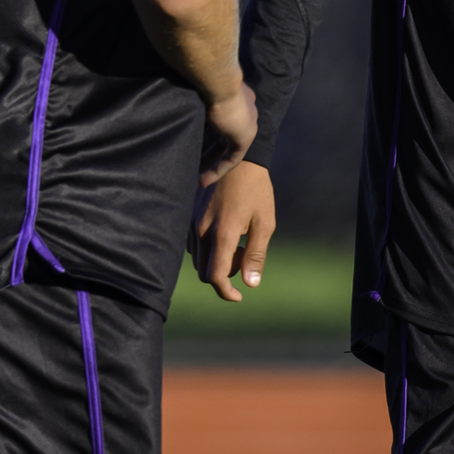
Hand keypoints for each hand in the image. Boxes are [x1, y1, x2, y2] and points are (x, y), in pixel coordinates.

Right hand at [190, 160, 275, 301]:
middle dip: (224, 274)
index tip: (239, 295)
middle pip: (204, 272)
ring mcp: (192, 222)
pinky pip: (193, 245)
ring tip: (237, 241)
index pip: (215, 276)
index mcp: (222, 234)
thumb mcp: (265, 222)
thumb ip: (256, 255)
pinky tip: (224, 233)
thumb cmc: (256, 190)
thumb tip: (251, 283)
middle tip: (244, 255)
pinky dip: (207, 249)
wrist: (238, 158)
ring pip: (197, 259)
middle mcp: (202, 230)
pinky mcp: (188, 215)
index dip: (226, 292)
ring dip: (216, 261)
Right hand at [200, 81, 256, 187]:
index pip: (222, 119)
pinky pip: (233, 159)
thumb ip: (194, 100)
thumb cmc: (202, 80)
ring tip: (194, 175)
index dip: (207, 133)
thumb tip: (177, 102)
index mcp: (235, 96)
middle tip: (191, 163)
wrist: (216, 80)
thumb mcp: (197, 91)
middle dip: (206, 151)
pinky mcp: (245, 137)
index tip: (193, 141)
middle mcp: (244, 109)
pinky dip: (218, 170)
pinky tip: (203, 180)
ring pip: (226, 148)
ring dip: (210, 163)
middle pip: (223, 136)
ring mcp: (246, 123)